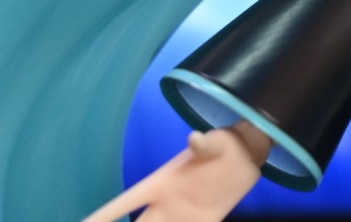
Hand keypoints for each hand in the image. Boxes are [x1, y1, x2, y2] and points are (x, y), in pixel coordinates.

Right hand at [78, 121, 269, 221]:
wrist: (247, 153)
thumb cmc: (223, 143)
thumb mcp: (214, 143)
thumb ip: (203, 145)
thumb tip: (195, 138)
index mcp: (160, 183)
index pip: (125, 203)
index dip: (104, 216)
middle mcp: (167, 203)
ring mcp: (185, 215)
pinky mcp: (206, 221)